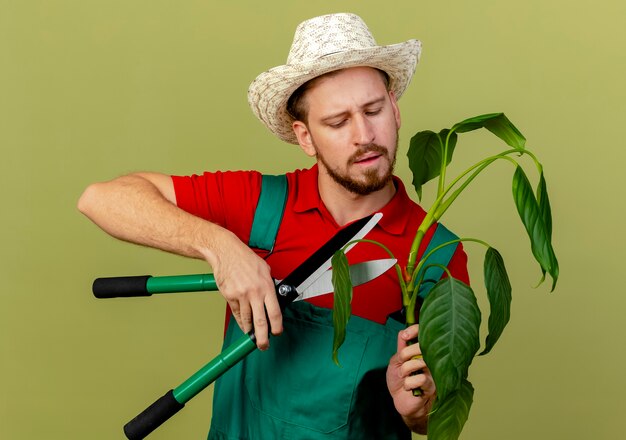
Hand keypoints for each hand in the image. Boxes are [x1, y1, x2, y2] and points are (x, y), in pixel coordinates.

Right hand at [206, 229, 282, 349]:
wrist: (226, 253)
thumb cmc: (245, 259)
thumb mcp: (264, 270)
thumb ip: (269, 285)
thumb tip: (274, 298)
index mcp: (266, 286)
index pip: (274, 312)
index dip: (277, 326)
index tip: (277, 333)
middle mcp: (254, 293)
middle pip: (260, 322)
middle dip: (263, 338)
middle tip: (263, 346)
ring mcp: (241, 296)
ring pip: (247, 320)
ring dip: (250, 330)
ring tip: (253, 335)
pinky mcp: (229, 297)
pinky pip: (237, 313)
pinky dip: (241, 321)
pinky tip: (244, 325)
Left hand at [386, 324, 434, 432]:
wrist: (400, 400)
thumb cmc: (399, 380)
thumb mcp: (395, 361)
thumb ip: (400, 347)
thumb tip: (404, 332)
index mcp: (421, 351)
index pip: (423, 333)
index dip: (414, 330)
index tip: (405, 336)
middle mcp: (430, 359)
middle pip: (421, 346)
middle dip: (406, 353)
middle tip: (401, 362)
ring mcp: (432, 372)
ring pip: (419, 362)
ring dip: (405, 370)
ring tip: (403, 376)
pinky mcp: (431, 386)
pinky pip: (419, 378)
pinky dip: (408, 383)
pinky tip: (408, 387)